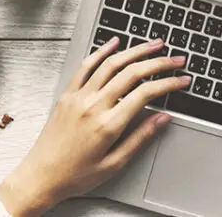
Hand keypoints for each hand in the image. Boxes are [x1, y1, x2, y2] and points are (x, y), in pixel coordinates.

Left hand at [0, 39, 189, 216]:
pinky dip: (102, 51)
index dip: (169, 83)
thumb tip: (163, 118)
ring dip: (135, 51)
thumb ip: (141, 138)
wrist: (39, 177)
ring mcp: (78, 97)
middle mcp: (93, 106)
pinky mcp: (67, 95)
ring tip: (154, 45)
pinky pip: (85, 66)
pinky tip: (115, 43)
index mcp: (108, 124)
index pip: (146, 93)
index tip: (183, 80)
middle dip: (159, 62)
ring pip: (111, 64)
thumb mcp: (114, 164)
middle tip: (176, 59)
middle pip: (132, 73)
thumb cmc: (75, 175)